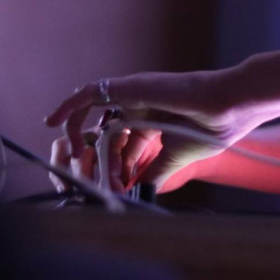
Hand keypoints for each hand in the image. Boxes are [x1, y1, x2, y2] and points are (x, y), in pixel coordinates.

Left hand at [44, 70, 253, 192]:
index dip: (114, 167)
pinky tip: (54, 122)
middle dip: (100, 161)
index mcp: (152, 121)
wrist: (225, 108)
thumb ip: (153, 171)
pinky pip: (87, 94)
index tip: (115, 187)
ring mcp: (131, 95)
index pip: (121, 145)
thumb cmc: (209, 128)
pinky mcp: (126, 88)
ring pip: (92, 115)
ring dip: (80, 140)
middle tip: (103, 181)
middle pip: (104, 134)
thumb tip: (137, 191)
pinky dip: (68, 106)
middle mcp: (139, 106)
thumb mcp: (175, 157)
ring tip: (76, 160)